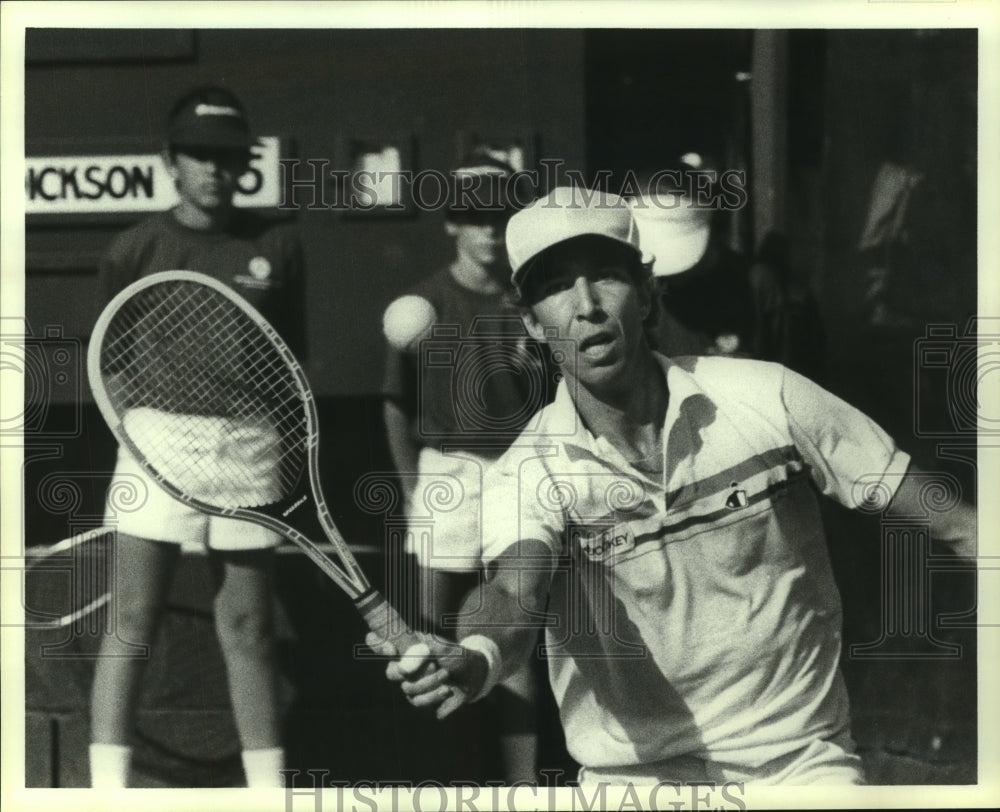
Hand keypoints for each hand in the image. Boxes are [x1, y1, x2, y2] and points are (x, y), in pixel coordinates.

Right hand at [364, 632, 488, 718]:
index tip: (385, 645)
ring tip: (446, 675)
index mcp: (407, 651)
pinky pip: (420, 703)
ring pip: (408, 691)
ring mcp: (412, 687)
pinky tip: (447, 691)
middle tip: (434, 665)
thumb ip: (427, 646)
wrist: (475, 675)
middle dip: (414, 671)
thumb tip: (409, 651)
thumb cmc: (456, 656)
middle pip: (392, 674)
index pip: (381, 647)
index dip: (377, 645)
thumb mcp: (445, 647)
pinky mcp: (423, 702)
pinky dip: (434, 697)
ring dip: (429, 683)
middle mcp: (405, 670)